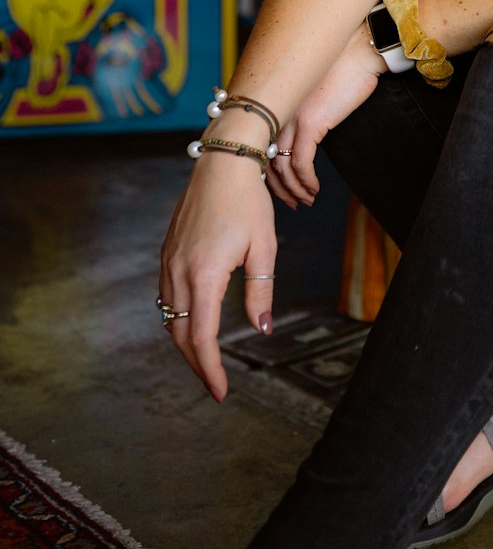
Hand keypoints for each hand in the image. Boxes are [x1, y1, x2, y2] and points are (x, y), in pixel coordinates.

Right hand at [159, 152, 276, 400]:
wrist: (222, 162)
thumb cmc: (248, 202)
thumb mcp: (263, 247)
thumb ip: (260, 292)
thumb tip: (261, 329)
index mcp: (204, 275)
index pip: (202, 338)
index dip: (210, 370)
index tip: (221, 393)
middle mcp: (179, 272)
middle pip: (180, 334)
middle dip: (196, 364)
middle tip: (214, 384)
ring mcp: (168, 261)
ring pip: (169, 317)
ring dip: (185, 342)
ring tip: (206, 359)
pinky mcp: (167, 252)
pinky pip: (166, 296)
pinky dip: (177, 318)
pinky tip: (193, 322)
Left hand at [270, 27, 383, 208]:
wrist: (360, 52)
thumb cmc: (341, 68)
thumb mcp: (311, 91)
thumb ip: (298, 110)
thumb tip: (298, 134)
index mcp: (274, 101)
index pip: (260, 145)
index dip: (266, 171)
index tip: (279, 187)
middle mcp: (276, 109)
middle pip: (265, 159)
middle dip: (277, 188)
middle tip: (290, 202)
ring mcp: (291, 117)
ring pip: (282, 167)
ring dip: (294, 189)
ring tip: (305, 200)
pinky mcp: (310, 123)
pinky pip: (301, 163)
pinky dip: (306, 182)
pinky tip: (314, 189)